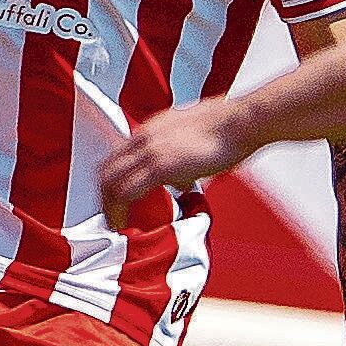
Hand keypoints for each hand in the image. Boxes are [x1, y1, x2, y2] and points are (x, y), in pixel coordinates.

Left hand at [99, 100, 250, 224]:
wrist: (241, 122)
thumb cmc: (228, 129)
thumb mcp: (194, 140)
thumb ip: (181, 160)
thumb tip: (180, 180)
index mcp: (151, 129)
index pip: (117, 157)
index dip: (112, 181)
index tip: (116, 199)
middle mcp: (145, 137)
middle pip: (106, 169)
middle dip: (104, 196)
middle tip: (111, 216)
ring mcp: (150, 151)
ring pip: (111, 182)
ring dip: (109, 206)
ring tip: (116, 223)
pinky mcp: (160, 166)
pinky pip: (126, 192)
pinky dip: (120, 210)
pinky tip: (125, 223)